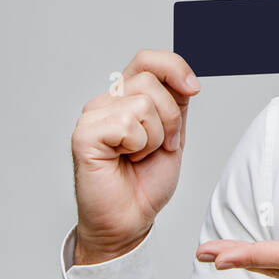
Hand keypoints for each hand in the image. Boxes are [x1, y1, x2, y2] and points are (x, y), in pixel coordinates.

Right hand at [71, 49, 199, 263]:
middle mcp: (106, 102)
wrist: (131, 218)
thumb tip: (187, 77)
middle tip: (159, 147)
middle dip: (170, 120)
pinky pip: (127, 123)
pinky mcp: (84, 134)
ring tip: (138, 156)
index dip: (174, 67)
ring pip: (142, 104)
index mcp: (126, 97)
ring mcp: (92, 116)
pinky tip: (123, 160)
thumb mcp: (173, 133)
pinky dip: (137, 147)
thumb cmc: (146, 181)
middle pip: (151, 82)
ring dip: (154, 138)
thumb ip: (176, 101)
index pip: (148, 60)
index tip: (193, 88)